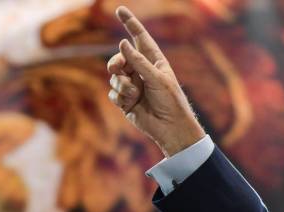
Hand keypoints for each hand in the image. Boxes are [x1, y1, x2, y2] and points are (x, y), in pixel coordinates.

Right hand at [107, 5, 205, 156]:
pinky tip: (130, 103)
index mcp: (153, 61)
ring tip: (134, 94)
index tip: (120, 10)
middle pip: (119, 58)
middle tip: (117, 69)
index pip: (140, 37)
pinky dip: (120, 97)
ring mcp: (132, 85)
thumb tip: (122, 43)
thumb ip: (138, 61)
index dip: (130, 23)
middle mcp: (141, 71)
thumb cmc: (170, 101)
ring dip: (121, 84)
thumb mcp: (157, 78)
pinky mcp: (125, 100)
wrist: (170, 127)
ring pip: (114, 77)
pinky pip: (113, 93)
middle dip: (116, 62)